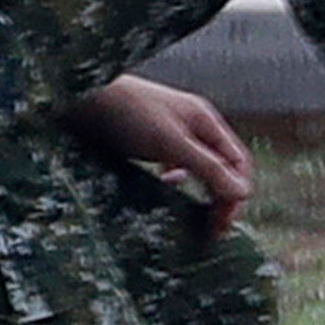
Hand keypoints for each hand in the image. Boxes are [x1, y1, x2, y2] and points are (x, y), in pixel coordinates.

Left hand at [59, 73, 253, 225]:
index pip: (238, 163)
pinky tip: (164, 184)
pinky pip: (175, 165)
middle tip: (211, 229)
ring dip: (201, 191)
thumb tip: (242, 194)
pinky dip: (176, 181)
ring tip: (192, 214)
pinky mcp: (150, 140)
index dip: (236, 194)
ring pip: (199, 167)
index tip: (222, 225)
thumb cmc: (127, 112)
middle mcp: (193, 125)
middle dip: (221, 196)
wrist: (81, 94)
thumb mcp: (171, 143)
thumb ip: (207, 167)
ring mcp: (171, 132)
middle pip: (222, 166)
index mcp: (205, 121)